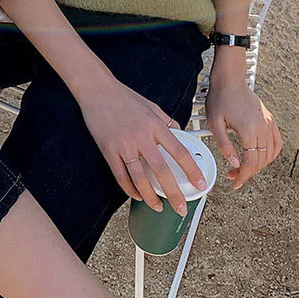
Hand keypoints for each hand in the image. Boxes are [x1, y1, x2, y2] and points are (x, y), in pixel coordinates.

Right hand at [77, 68, 204, 215]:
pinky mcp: (109, 150)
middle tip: (181, 207)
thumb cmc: (124, 97)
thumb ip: (166, 121)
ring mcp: (124, 145)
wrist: (98, 90)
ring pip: (140, 178)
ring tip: (159, 207)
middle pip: (162, 171)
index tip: (200, 184)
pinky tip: (137, 195)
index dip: (192, 170)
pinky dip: (130, 190)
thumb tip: (179, 133)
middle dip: (174, 193)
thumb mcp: (152, 106)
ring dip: (151, 197)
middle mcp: (142, 136)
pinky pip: (121, 176)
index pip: (179, 152)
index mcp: (155, 125)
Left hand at [204, 63, 281, 188]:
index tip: (235, 182)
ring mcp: (269, 123)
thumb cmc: (220, 98)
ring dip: (259, 165)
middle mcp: (263, 127)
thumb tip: (235, 164)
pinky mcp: (270, 119)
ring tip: (244, 166)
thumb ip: (225, 146)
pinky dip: (271, 154)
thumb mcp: (214, 123)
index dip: (244, 176)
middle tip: (233, 174)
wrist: (230, 79)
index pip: (251, 162)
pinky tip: (261, 156)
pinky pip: (277, 142)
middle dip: (247, 172)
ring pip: (270, 154)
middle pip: (261, 160)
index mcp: (249, 130)